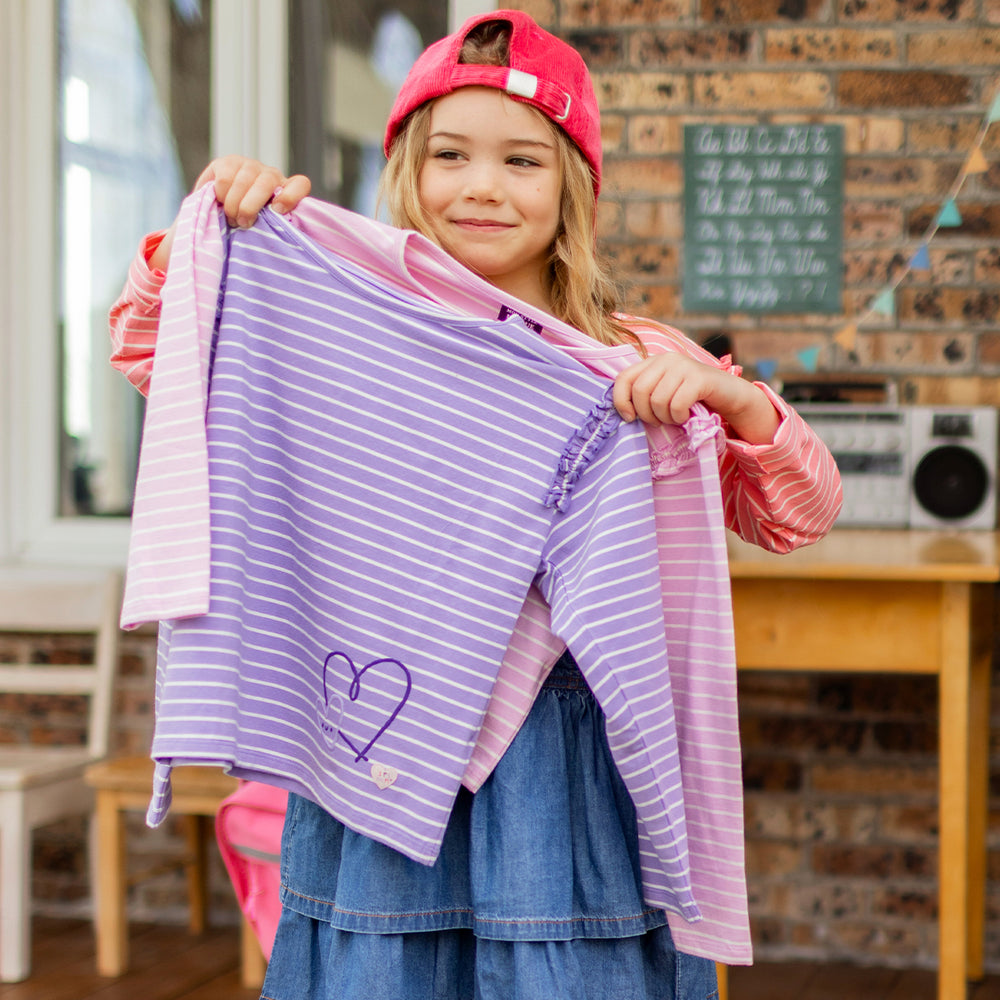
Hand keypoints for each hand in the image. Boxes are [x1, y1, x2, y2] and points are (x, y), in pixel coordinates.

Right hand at [194, 155, 311, 228]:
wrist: (221, 209)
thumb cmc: (249, 223)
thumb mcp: (266, 227)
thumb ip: (275, 227)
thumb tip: (281, 239)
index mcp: (286, 191)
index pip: (300, 184)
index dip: (291, 197)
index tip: (278, 211)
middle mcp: (271, 174)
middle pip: (266, 183)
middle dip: (250, 207)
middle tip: (242, 223)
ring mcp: (250, 166)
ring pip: (242, 182)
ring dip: (233, 204)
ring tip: (231, 216)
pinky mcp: (228, 162)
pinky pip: (225, 178)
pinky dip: (221, 195)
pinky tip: (221, 202)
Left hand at [612, 352, 779, 444]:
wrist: (729, 395)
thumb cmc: (692, 399)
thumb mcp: (664, 394)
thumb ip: (644, 396)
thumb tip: (622, 413)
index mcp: (653, 362)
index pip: (623, 379)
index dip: (620, 401)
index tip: (629, 418)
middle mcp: (666, 359)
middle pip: (639, 391)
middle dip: (646, 414)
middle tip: (659, 422)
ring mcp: (683, 366)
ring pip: (658, 400)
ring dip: (665, 418)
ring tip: (675, 418)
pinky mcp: (699, 378)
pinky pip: (677, 404)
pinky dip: (679, 417)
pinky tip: (686, 417)